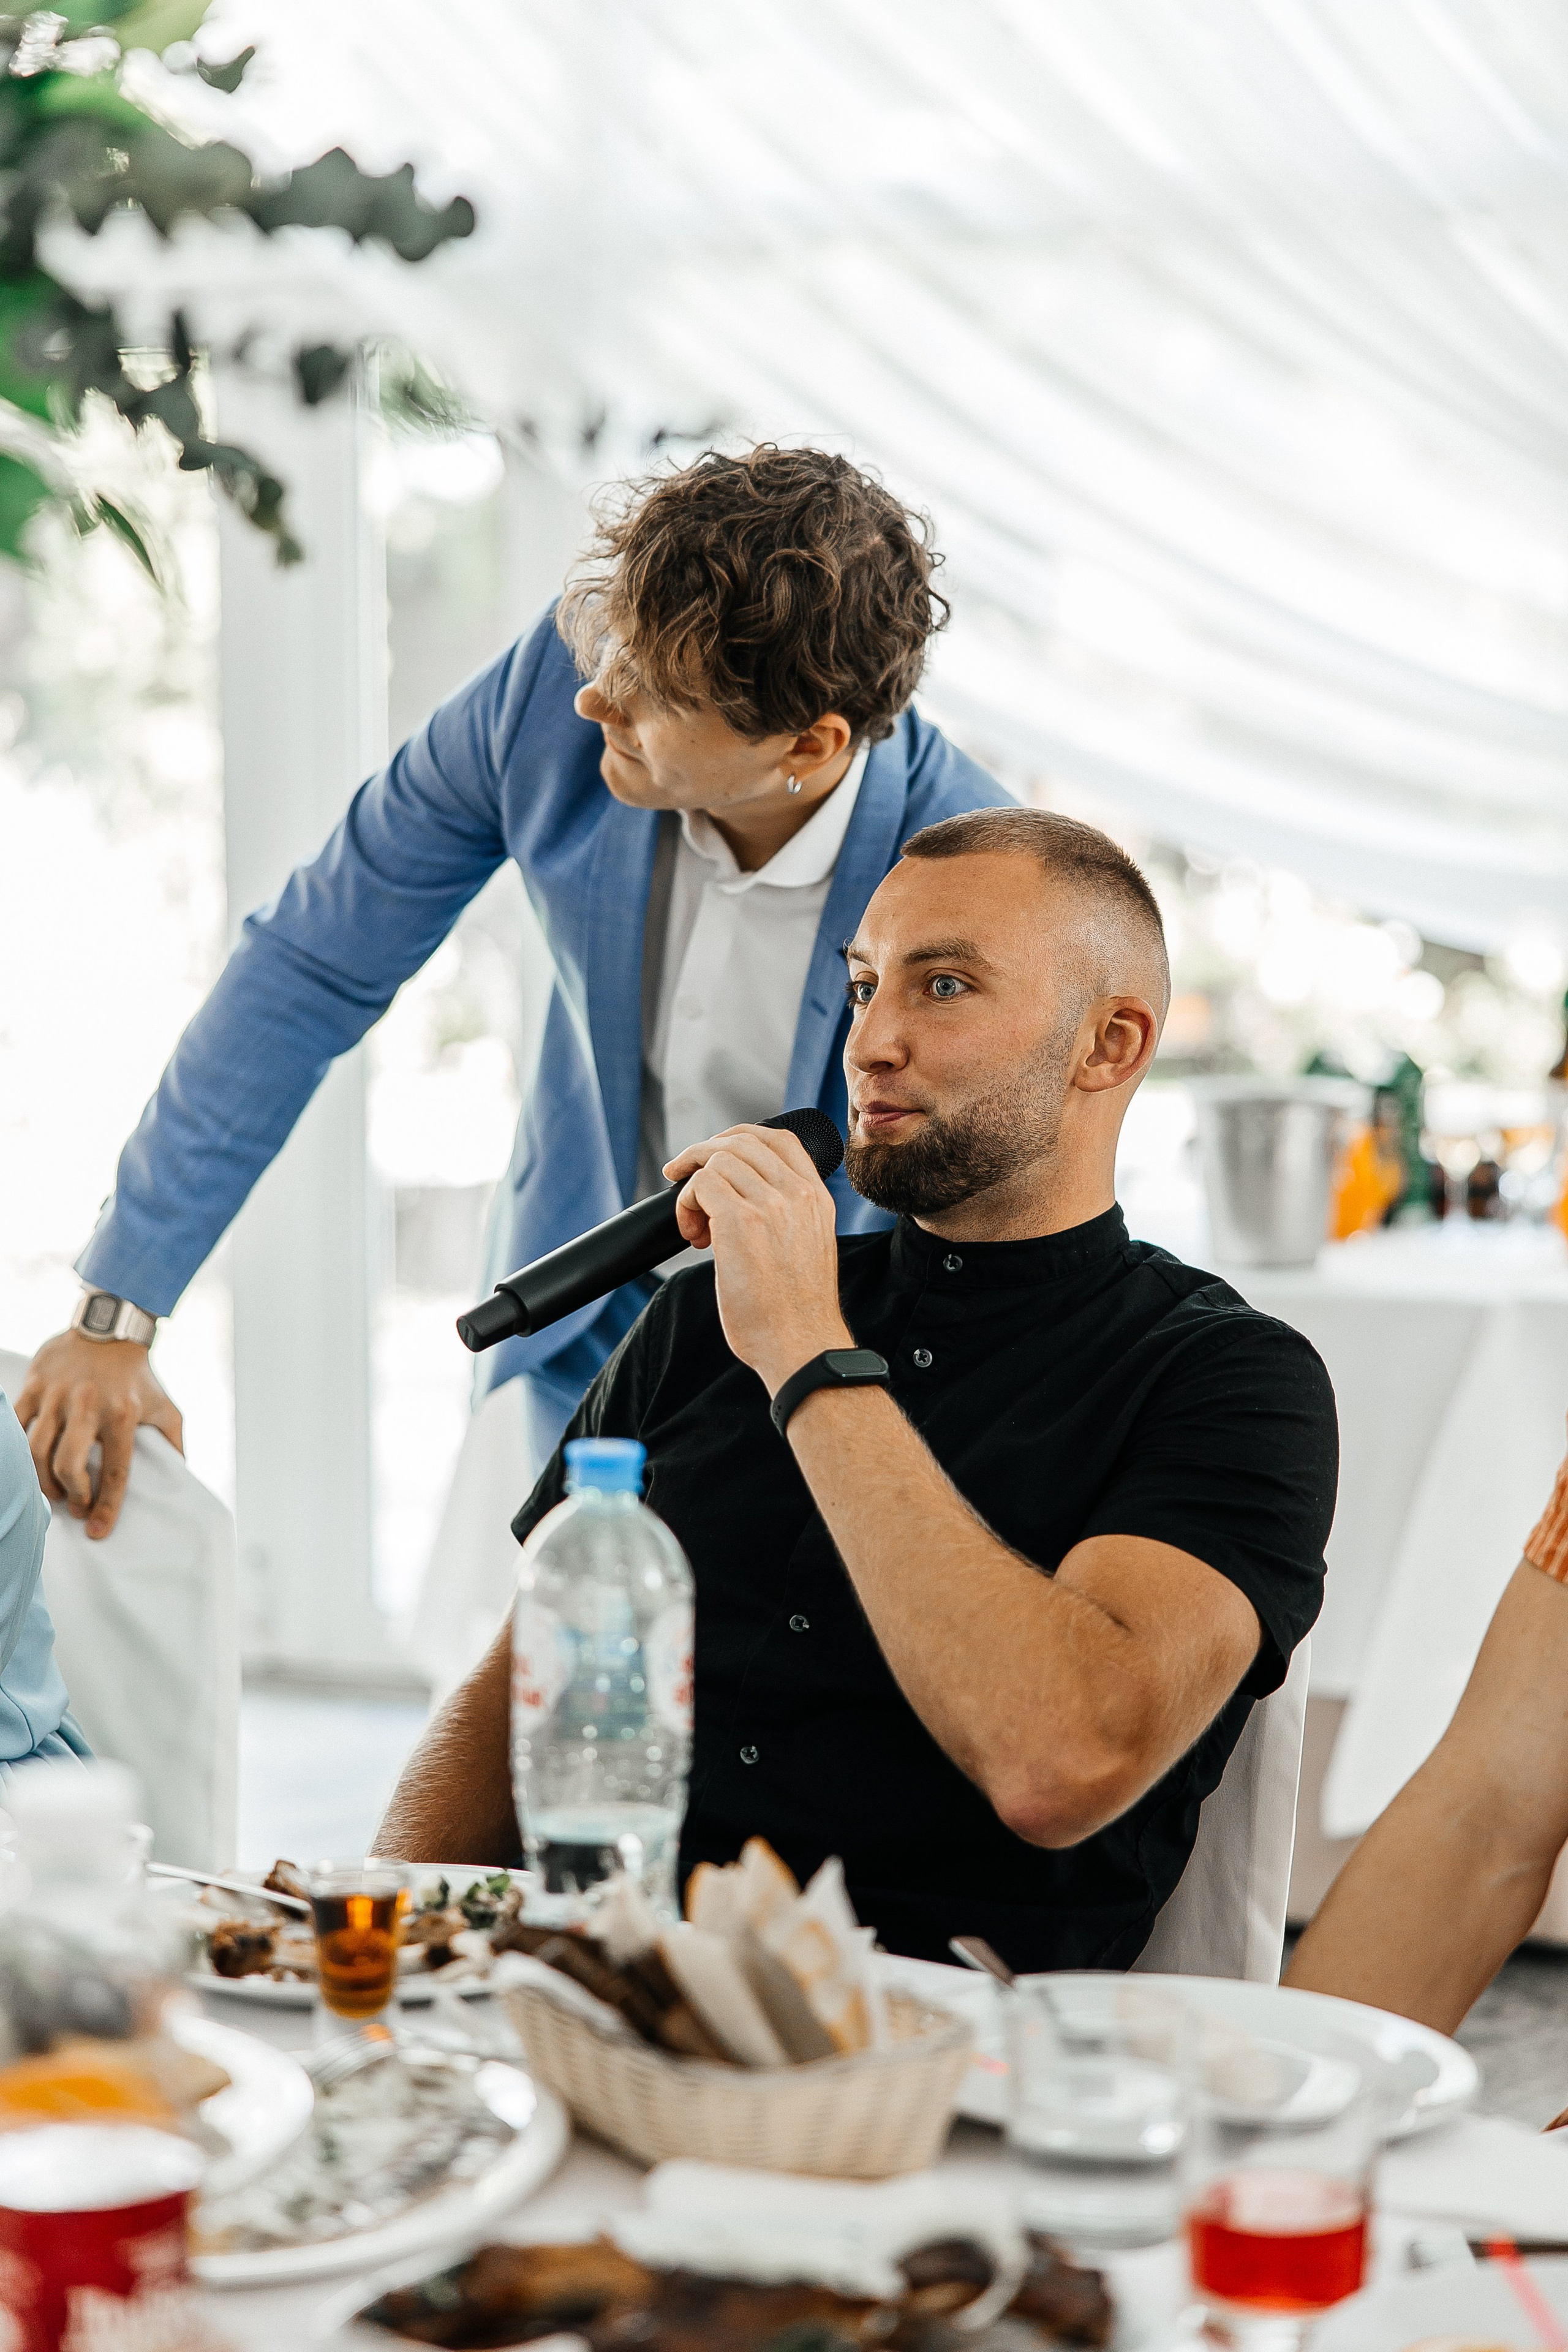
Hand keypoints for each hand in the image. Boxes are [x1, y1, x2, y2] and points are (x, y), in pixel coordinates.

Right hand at [14, 1331, 182, 1538]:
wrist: (110, 1329)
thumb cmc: (139, 1377)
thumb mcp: (165, 1407)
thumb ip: (172, 1443)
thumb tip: (179, 1476)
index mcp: (123, 1415)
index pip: (115, 1471)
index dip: (107, 1506)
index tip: (99, 1531)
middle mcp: (89, 1406)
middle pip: (69, 1464)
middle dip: (71, 1495)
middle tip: (77, 1507)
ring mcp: (58, 1396)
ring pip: (36, 1450)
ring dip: (43, 1480)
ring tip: (55, 1492)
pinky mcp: (35, 1385)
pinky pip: (15, 1424)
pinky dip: (16, 1449)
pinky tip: (27, 1465)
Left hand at [662, 1124, 850, 1393]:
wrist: (801, 1345)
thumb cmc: (796, 1311)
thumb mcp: (808, 1246)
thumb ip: (787, 1214)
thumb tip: (740, 1196)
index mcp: (817, 1198)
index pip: (779, 1139)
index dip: (737, 1137)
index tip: (713, 1155)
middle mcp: (797, 1194)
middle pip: (739, 1142)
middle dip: (702, 1155)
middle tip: (682, 1179)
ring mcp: (770, 1204)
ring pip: (716, 1161)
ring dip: (692, 1189)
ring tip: (696, 1228)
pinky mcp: (741, 1222)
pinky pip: (701, 1186)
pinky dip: (686, 1204)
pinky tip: (694, 1235)